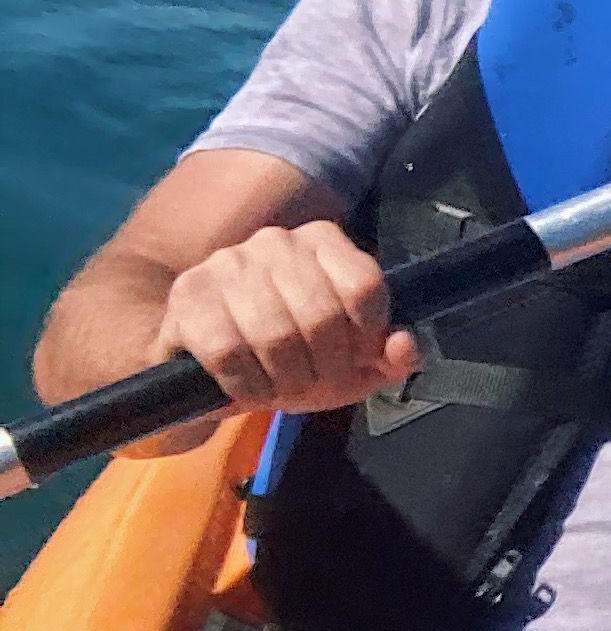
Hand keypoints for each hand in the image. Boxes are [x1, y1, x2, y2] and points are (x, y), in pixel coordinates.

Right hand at [151, 221, 420, 424]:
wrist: (210, 369)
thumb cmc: (293, 360)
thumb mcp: (352, 364)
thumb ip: (390, 356)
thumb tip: (403, 345)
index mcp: (323, 242)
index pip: (364, 287)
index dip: (366, 339)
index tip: (353, 360)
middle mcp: (276, 241)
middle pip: (322, 316)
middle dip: (325, 369)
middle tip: (312, 382)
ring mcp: (227, 263)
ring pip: (276, 336)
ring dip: (286, 381)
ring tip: (280, 387)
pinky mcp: (188, 294)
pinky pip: (228, 352)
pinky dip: (247, 386)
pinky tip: (248, 388)